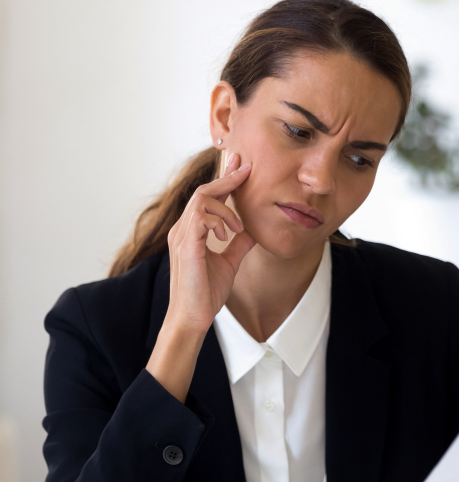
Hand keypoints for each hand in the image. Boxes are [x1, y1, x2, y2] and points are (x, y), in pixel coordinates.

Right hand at [147, 153, 254, 401]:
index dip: (224, 181)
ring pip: (201, 199)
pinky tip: (229, 233)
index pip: (207, 198)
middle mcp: (183, 229)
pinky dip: (219, 219)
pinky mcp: (187, 245)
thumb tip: (254, 230)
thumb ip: (239, 243)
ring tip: (237, 227)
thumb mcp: (230, 262)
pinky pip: (200, 216)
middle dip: (225, 177)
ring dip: (225, 207)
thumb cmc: (206, 292)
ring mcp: (182, 235)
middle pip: (203, 191)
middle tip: (245, 165)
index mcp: (192, 231)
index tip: (241, 166)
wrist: (193, 317)